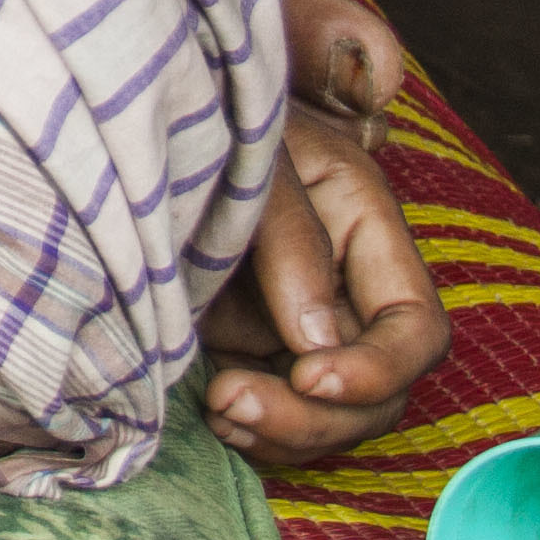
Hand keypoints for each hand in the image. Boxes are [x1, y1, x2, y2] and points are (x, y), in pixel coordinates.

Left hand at [199, 0, 446, 462]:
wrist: (124, 109)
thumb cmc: (197, 109)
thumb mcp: (249, 153)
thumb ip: (287, 236)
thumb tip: (317, 340)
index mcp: (363, 226)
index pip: (415, 328)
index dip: (377, 367)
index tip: (308, 374)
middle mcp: (342, 284)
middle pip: (376, 391)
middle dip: (317, 415)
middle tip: (231, 403)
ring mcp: (297, 322)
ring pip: (328, 416)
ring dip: (281, 430)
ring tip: (217, 407)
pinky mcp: (250, 347)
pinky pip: (277, 415)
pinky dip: (251, 427)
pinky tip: (209, 408)